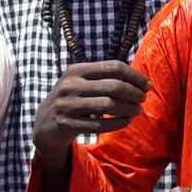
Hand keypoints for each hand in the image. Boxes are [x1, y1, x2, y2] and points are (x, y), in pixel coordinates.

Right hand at [33, 60, 150, 165]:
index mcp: (76, 70)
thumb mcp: (81, 81)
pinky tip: (126, 121)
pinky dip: (118, 123)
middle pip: (113, 86)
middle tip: (143, 99)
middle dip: (134, 93)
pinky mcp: (67, 125)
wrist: (43, 123)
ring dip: (129, 108)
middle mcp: (70, 86)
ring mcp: (67, 106)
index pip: (113, 67)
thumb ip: (105, 77)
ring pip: (108, 105)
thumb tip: (142, 81)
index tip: (147, 85)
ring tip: (137, 110)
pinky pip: (100, 125)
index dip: (134, 76)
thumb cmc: (73, 98)